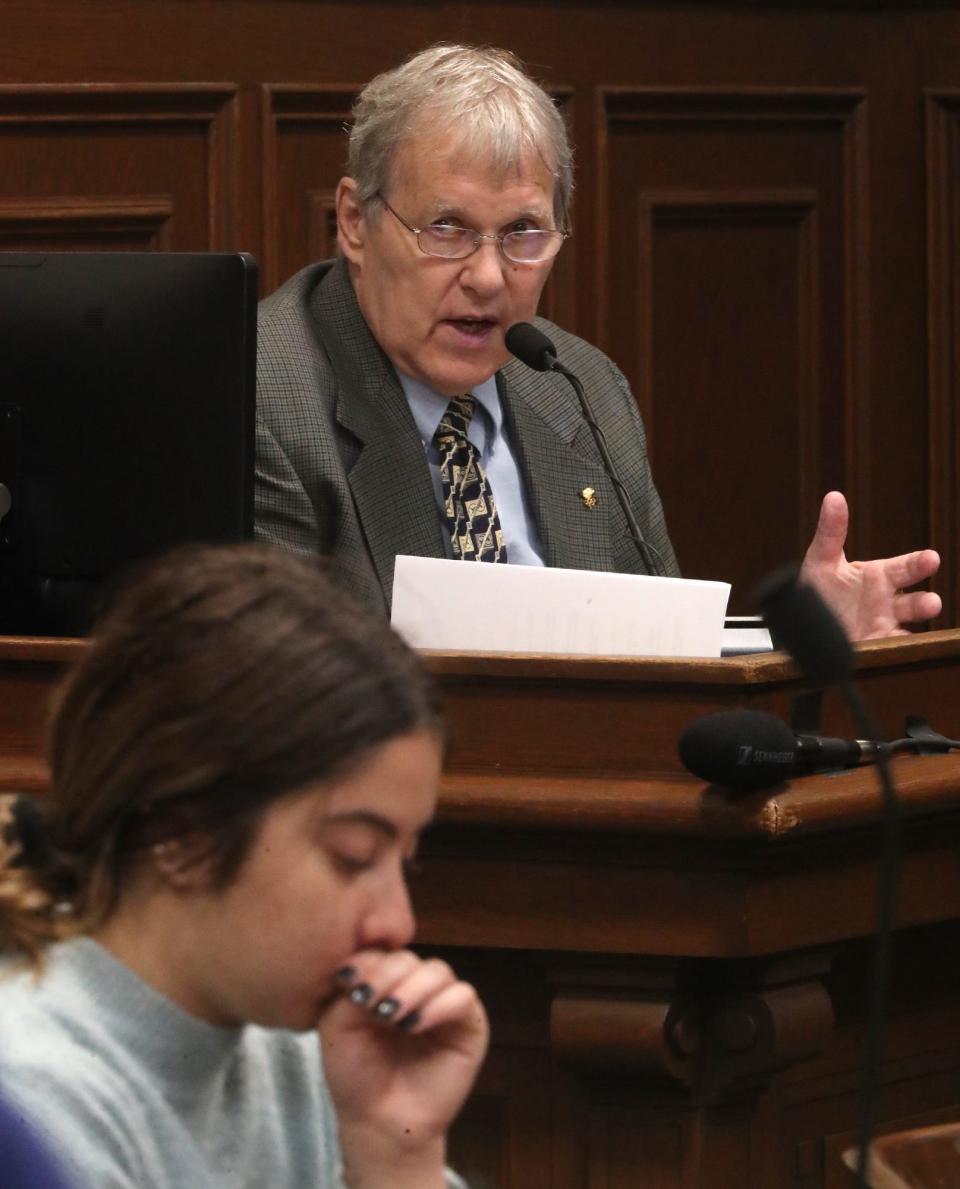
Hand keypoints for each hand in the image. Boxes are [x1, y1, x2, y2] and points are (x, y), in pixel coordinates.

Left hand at [318, 949, 487, 1188]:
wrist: (378, 1122)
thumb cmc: (355, 1074)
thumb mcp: (338, 1026)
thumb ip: (350, 990)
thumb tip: (365, 967)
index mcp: (384, 981)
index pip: (381, 952)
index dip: (367, 961)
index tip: (348, 982)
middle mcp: (415, 986)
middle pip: (408, 958)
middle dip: (388, 975)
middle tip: (371, 1003)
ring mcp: (443, 1002)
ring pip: (438, 971)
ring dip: (413, 989)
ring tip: (392, 1017)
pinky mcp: (469, 1024)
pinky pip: (463, 996)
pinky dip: (439, 1005)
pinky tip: (415, 1025)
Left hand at [799, 491, 940, 639]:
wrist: (800, 625)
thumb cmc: (817, 589)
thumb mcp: (821, 560)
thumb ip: (830, 531)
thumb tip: (834, 497)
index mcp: (878, 577)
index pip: (906, 568)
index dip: (920, 564)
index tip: (932, 559)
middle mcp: (886, 603)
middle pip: (914, 602)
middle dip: (925, 603)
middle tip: (932, 603)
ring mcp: (883, 627)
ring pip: (909, 629)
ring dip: (913, 633)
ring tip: (915, 634)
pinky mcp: (873, 649)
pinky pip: (891, 650)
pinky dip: (897, 650)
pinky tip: (896, 649)